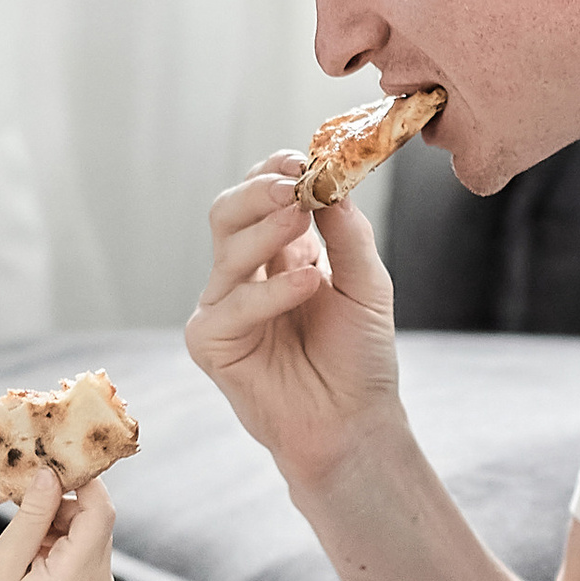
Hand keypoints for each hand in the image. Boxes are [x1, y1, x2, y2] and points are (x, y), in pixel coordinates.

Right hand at [0, 468, 117, 580]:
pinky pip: (86, 554)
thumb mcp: (6, 562)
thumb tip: (50, 474)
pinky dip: (63, 545)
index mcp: (80, 574)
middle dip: (63, 505)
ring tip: (24, 543)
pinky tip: (33, 558)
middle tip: (24, 507)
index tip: (52, 467)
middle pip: (96, 520)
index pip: (101, 509)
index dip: (82, 481)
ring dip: (60, 526)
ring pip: (91, 535)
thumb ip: (33, 516)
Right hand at [185, 154, 403, 494]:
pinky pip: (232, 305)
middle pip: (229, 212)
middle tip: (294, 182)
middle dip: (259, 191)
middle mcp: (245, 273)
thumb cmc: (359, 357)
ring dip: (266, 228)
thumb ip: (347, 235)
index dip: (276, 172)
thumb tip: (330, 182)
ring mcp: (223, 306)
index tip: (304, 158)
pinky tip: (306, 284)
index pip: (262, 196)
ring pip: (226, 248)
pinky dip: (268, 292)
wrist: (354, 423)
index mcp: (280, 252)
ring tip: (302, 220)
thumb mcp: (368, 285)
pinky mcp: (212, 342)